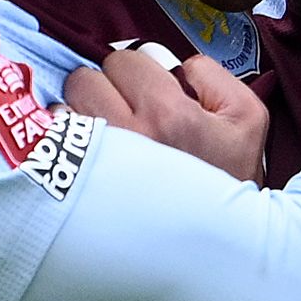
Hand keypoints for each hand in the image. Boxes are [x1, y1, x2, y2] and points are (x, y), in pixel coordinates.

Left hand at [63, 46, 268, 180]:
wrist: (222, 239)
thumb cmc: (231, 175)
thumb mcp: (247, 115)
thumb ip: (210, 74)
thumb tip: (172, 65)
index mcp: (169, 115)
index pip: (124, 61)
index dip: (137, 70)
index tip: (147, 88)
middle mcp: (129, 139)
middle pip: (85, 79)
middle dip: (104, 86)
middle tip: (124, 105)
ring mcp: (100, 166)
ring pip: (65, 108)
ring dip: (83, 111)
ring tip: (108, 128)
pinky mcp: (81, 188)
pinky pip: (53, 143)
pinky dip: (67, 139)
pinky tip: (89, 150)